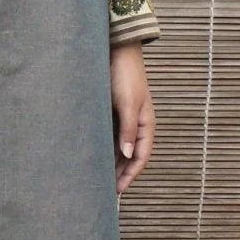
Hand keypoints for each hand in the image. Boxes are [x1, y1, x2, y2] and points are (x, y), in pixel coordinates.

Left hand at [110, 44, 154, 194]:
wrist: (116, 48)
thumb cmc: (124, 75)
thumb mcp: (127, 103)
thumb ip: (127, 130)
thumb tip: (129, 156)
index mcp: (146, 123)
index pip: (141, 157)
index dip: (131, 175)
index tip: (118, 191)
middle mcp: (137, 123)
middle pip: (130, 155)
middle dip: (120, 173)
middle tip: (106, 191)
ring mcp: (124, 118)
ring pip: (119, 147)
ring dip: (111, 162)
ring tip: (98, 178)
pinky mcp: (112, 111)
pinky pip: (109, 135)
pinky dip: (104, 148)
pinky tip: (93, 156)